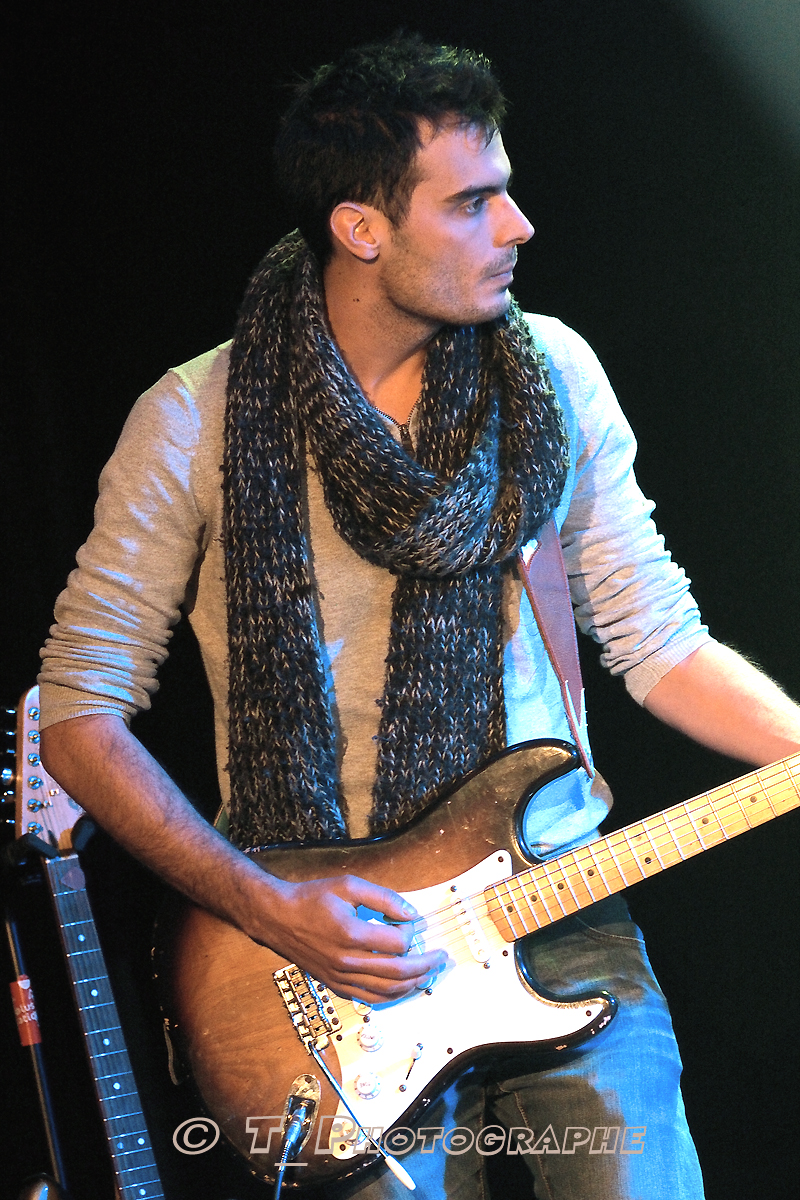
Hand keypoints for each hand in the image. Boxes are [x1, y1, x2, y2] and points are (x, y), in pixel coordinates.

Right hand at [254, 873, 446, 1003]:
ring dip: (412, 983)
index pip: (396, 941)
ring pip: (386, 990)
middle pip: (397, 971)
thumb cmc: (311, 899)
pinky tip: (403, 986)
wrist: (278, 918)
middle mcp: (346, 960)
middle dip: (424, 964)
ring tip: (428, 973)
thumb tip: (410, 912)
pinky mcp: (336, 985)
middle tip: (440, 957)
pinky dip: (391, 995)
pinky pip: (370, 998)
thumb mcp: (348, 886)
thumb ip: (383, 897)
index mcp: (351, 933)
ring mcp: (341, 976)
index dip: (412, 932)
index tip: (414, 923)